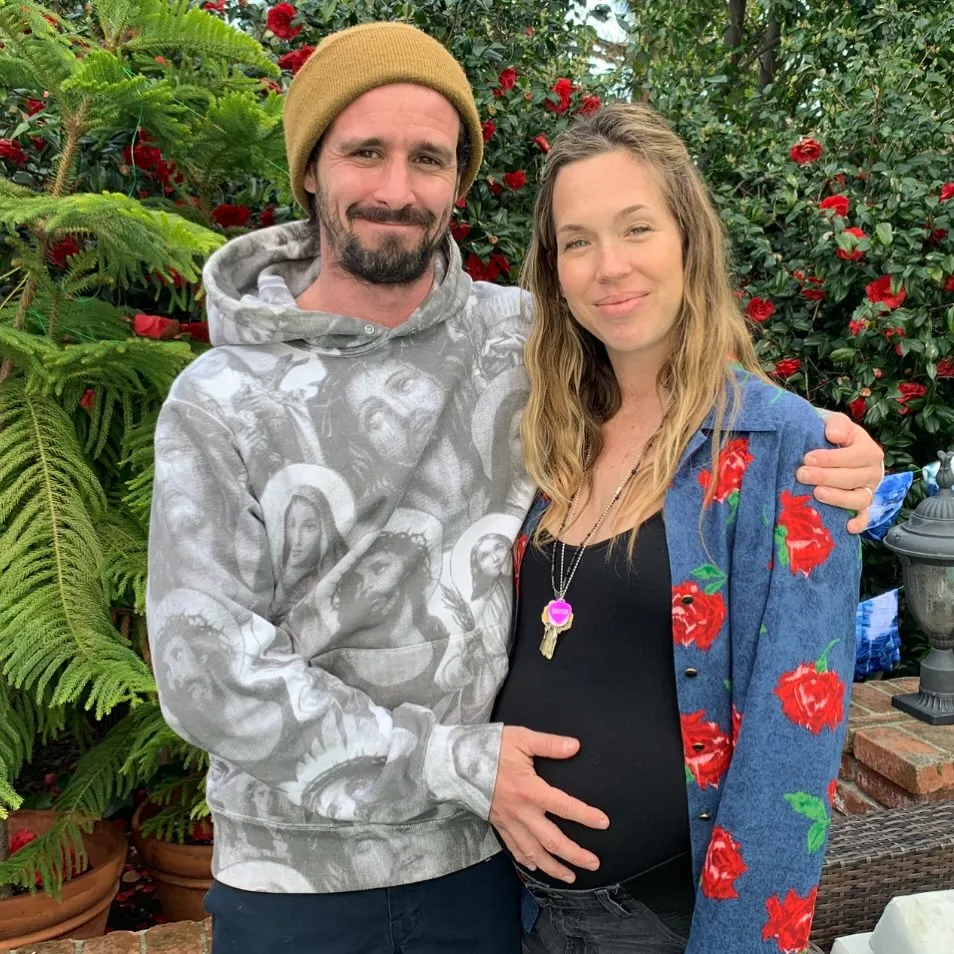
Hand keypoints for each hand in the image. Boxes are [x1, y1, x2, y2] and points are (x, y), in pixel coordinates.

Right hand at [489, 726, 608, 883]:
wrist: (454, 762)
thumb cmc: (488, 747)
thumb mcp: (521, 738)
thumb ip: (549, 744)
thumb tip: (574, 746)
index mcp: (529, 789)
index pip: (563, 806)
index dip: (585, 815)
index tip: (603, 823)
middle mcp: (520, 811)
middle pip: (552, 840)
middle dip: (574, 854)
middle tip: (594, 863)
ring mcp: (508, 821)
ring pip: (534, 852)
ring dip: (553, 867)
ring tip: (571, 876)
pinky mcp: (497, 824)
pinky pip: (514, 849)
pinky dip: (526, 861)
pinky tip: (536, 867)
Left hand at [796, 412, 883, 533]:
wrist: (830, 445)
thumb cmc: (832, 434)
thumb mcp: (835, 422)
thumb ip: (837, 424)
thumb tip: (833, 435)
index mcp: (869, 450)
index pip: (855, 456)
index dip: (831, 459)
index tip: (807, 458)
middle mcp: (873, 472)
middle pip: (853, 478)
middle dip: (826, 477)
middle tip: (801, 474)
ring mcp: (868, 490)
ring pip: (860, 499)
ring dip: (838, 498)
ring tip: (816, 493)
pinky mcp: (862, 506)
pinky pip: (864, 516)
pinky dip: (859, 523)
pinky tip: (847, 527)